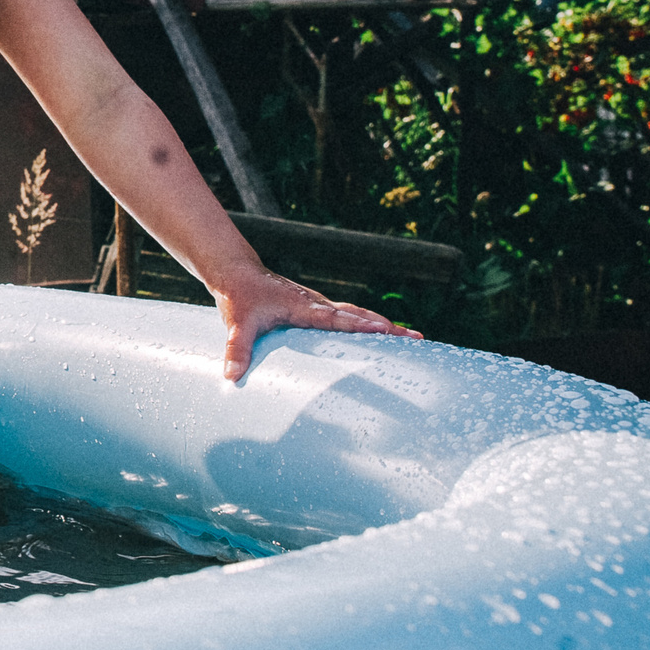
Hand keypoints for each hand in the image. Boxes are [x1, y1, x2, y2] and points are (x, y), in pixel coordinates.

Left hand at [215, 265, 419, 380]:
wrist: (238, 274)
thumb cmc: (239, 297)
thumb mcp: (235, 323)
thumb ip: (236, 349)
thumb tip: (231, 376)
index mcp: (303, 306)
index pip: (336, 317)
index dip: (359, 324)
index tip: (385, 328)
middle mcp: (317, 304)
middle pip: (357, 314)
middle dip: (386, 326)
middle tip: (417, 337)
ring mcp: (320, 306)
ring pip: (357, 314)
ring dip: (383, 326)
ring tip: (415, 338)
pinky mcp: (318, 310)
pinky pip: (349, 317)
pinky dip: (369, 325)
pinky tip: (386, 337)